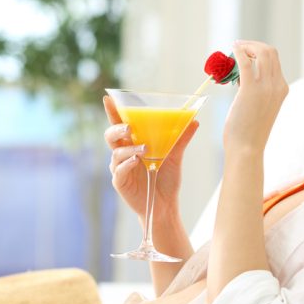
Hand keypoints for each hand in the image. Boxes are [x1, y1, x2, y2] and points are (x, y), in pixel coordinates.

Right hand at [103, 96, 198, 222]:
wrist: (165, 205)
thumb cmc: (166, 179)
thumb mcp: (175, 156)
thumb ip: (181, 138)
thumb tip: (194, 121)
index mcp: (132, 143)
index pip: (119, 124)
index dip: (112, 111)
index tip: (108, 98)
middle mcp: (123, 153)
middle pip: (111, 135)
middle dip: (117, 128)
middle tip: (129, 127)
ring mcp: (119, 168)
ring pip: (116, 152)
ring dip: (129, 148)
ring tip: (144, 149)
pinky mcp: (120, 182)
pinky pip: (119, 170)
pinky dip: (127, 164)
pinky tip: (136, 161)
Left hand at [223, 40, 287, 153]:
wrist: (247, 148)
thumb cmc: (249, 131)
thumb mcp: (260, 107)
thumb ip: (257, 92)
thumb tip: (242, 78)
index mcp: (282, 89)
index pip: (275, 60)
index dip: (259, 51)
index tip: (245, 52)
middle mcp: (277, 85)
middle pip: (270, 51)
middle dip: (254, 45)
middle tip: (239, 46)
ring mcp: (266, 87)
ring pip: (261, 52)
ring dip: (246, 46)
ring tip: (235, 48)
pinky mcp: (250, 89)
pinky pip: (246, 61)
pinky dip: (239, 51)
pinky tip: (232, 48)